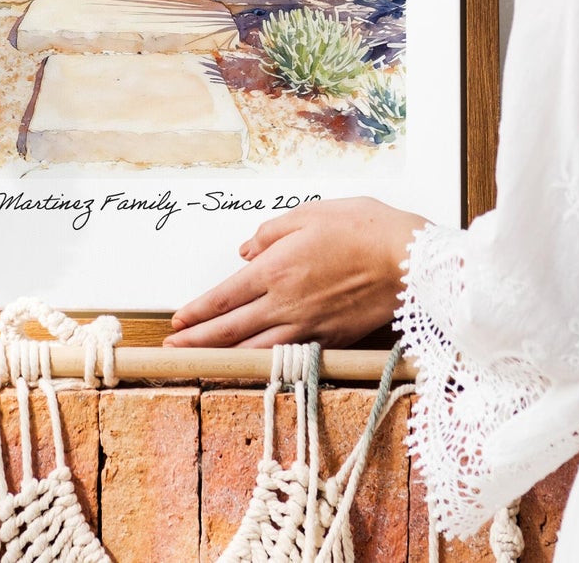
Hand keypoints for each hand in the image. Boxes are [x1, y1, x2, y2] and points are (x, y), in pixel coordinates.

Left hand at [163, 197, 431, 348]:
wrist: (408, 260)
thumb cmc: (362, 228)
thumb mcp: (309, 213)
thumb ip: (271, 234)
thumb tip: (245, 252)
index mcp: (276, 269)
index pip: (225, 297)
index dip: (198, 311)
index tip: (177, 321)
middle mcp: (286, 303)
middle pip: (231, 330)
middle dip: (198, 341)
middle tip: (171, 350)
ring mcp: (308, 326)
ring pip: (256, 350)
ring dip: (224, 357)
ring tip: (201, 362)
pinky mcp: (331, 339)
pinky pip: (288, 354)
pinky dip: (264, 363)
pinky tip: (253, 365)